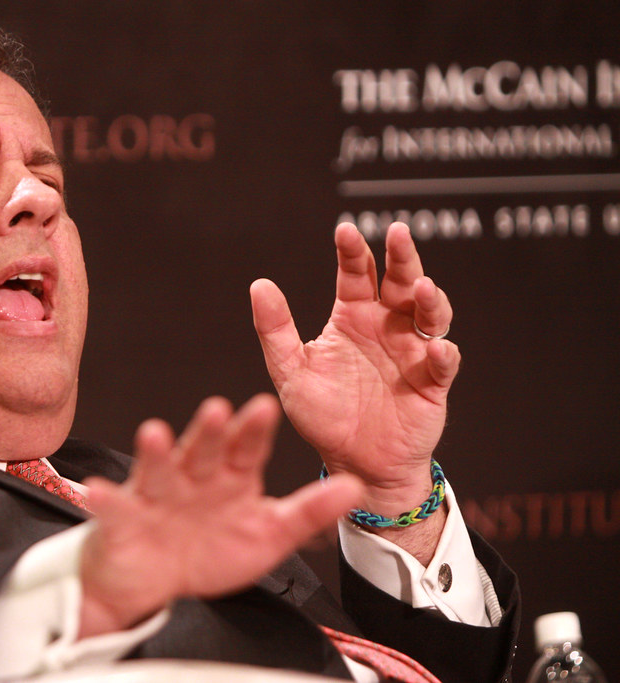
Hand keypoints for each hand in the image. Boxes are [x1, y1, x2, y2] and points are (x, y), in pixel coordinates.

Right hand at [77, 394, 363, 637]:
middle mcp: (194, 478)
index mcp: (231, 477)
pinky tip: (97, 491)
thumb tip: (356, 489)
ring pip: (158, 470)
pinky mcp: (123, 519)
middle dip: (209, 432)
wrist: (158, 585)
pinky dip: (104, 500)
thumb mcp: (269, 535)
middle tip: (218, 410)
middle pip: (203, 450)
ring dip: (156, 453)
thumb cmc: (212, 551)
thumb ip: (309, 512)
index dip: (254, 430)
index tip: (265, 407)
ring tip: (156, 434)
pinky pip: (114, 508)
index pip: (246, 448)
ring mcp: (156, 496)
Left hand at [249, 222, 459, 517]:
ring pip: (430, 315)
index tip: (344, 231)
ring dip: (429, 299)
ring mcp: (412, 352)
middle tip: (398, 233)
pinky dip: (443, 354)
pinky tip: (436, 348)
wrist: (353, 462)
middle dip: (401, 257)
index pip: (356, 275)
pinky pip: (443, 364)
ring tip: (420, 288)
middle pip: (399, 282)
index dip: (353, 252)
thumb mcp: (291, 372)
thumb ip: (275, 331)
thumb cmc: (323, 416)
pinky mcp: (432, 383)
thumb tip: (258, 285)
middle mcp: (386, 327)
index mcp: (352, 318)